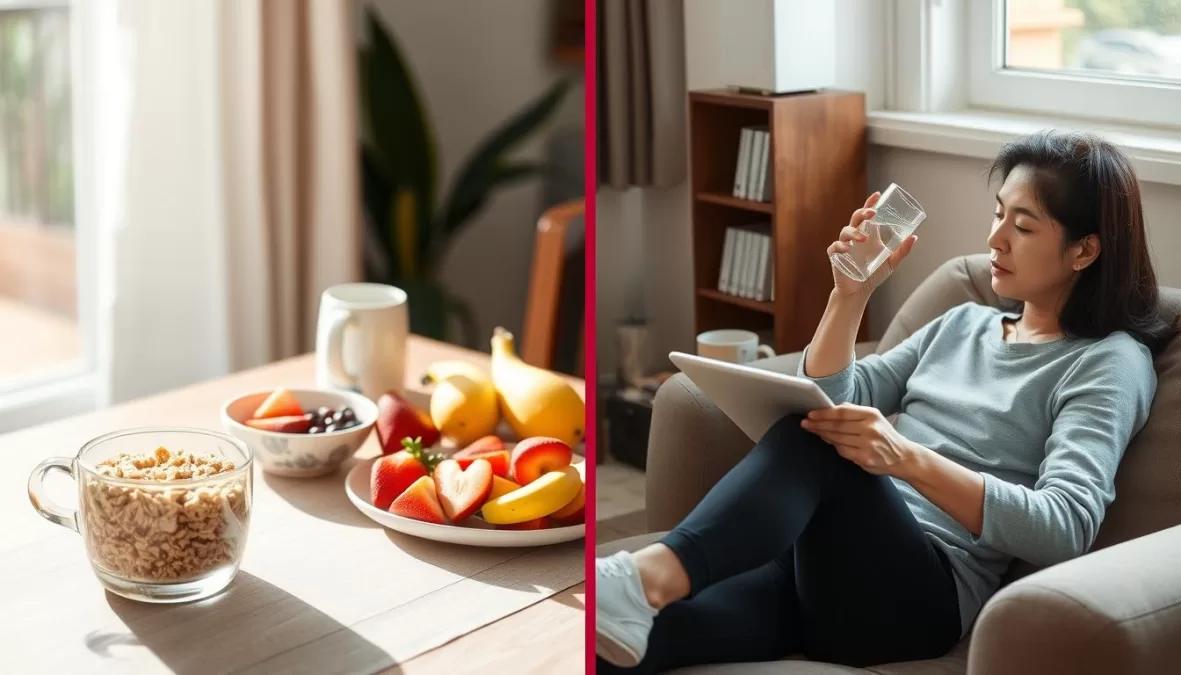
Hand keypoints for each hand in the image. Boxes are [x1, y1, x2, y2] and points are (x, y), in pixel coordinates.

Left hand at [800, 404, 922, 478]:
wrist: (903, 456)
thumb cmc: (884, 436)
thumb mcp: (874, 418)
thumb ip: (854, 412)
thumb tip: (831, 408)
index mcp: (871, 415)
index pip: (842, 412)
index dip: (823, 413)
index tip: (810, 414)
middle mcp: (870, 428)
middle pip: (837, 426)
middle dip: (818, 424)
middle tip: (805, 423)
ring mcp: (868, 444)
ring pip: (837, 439)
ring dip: (823, 435)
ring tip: (813, 431)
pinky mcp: (865, 458)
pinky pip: (843, 451)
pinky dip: (834, 446)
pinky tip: (828, 441)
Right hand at [829, 192, 917, 298]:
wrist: (858, 292)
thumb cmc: (873, 275)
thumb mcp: (891, 262)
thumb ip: (901, 250)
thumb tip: (914, 237)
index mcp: (867, 234)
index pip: (867, 215)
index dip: (870, 203)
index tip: (877, 195)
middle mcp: (855, 237)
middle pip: (855, 219)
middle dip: (862, 213)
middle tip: (872, 213)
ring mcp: (844, 245)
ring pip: (845, 231)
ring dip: (854, 232)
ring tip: (863, 238)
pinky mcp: (835, 256)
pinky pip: (835, 246)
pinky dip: (840, 246)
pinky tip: (848, 249)